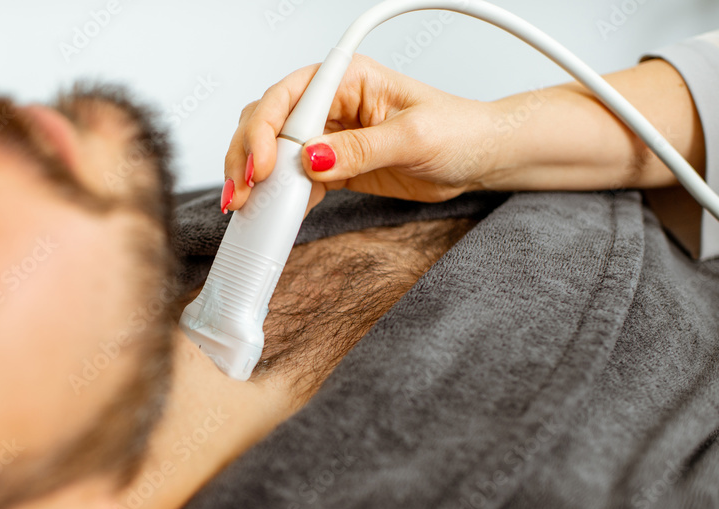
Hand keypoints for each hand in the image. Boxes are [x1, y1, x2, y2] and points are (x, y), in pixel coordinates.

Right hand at [223, 54, 502, 212]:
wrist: (479, 159)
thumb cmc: (459, 132)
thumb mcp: (412, 138)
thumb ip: (361, 149)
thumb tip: (312, 159)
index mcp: (348, 79)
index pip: (288, 97)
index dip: (264, 130)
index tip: (261, 166)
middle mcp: (332, 103)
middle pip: (268, 123)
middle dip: (247, 156)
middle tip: (243, 193)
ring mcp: (329, 136)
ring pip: (273, 153)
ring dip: (257, 180)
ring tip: (250, 207)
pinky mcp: (334, 166)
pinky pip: (295, 180)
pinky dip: (282, 198)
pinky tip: (279, 214)